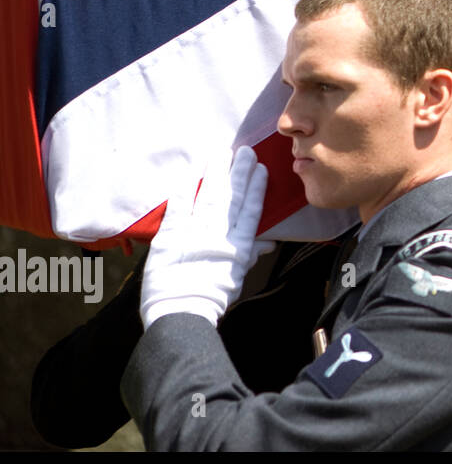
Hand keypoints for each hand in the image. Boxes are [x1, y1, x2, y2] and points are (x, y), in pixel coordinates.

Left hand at [139, 147, 270, 329]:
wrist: (182, 312)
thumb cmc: (212, 298)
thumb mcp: (237, 276)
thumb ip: (249, 255)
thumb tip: (267, 242)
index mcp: (239, 245)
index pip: (251, 209)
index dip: (256, 188)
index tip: (261, 169)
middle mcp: (220, 233)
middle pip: (232, 197)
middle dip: (240, 172)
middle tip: (245, 151)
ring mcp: (195, 232)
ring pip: (209, 195)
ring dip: (217, 172)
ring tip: (222, 153)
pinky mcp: (171, 234)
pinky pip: (179, 206)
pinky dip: (185, 189)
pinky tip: (191, 173)